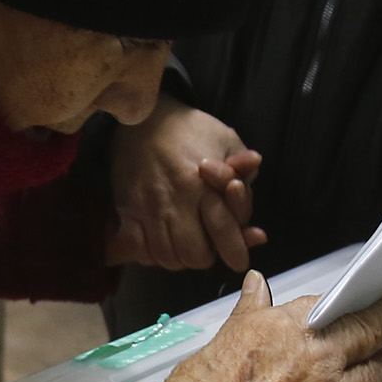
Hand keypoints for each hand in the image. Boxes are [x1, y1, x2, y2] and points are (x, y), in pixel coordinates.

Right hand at [105, 100, 265, 271]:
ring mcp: (146, 208)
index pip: (223, 227)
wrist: (143, 119)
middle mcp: (174, 199)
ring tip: (187, 246)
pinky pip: (136, 250)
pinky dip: (149, 255)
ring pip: (166, 257)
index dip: (235, 249)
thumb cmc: (189, 130)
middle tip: (209, 249)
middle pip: (194, 254)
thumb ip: (241, 164)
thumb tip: (254, 165)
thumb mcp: (224, 138)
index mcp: (201, 182)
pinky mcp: (126, 210)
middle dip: (206, 257)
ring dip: (180, 259)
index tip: (240, 261)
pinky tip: (159, 246)